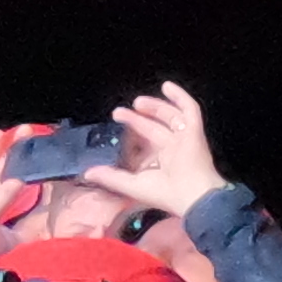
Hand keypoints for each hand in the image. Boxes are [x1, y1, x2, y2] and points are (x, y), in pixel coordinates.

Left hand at [111, 82, 222, 221]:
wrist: (191, 195)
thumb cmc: (164, 194)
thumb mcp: (131, 185)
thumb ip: (110, 177)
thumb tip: (87, 173)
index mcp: (161, 163)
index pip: (146, 144)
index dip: (132, 135)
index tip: (117, 127)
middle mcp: (174, 150)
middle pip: (155, 128)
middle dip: (138, 118)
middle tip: (119, 112)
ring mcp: (185, 139)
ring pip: (171, 117)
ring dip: (155, 107)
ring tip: (138, 102)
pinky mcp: (194, 131)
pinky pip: (190, 110)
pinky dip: (180, 97)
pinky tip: (167, 87)